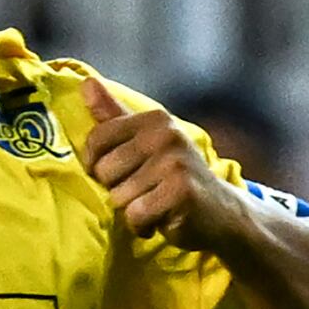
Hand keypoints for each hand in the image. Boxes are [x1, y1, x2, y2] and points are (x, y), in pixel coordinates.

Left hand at [77, 69, 244, 254]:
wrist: (221, 211)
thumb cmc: (174, 176)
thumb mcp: (146, 141)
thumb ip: (114, 115)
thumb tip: (87, 82)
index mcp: (154, 119)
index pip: (97, 139)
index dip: (96, 165)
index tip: (117, 173)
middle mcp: (166, 135)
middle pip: (105, 171)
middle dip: (118, 190)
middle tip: (145, 191)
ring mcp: (175, 162)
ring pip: (119, 197)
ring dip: (132, 210)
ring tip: (155, 205)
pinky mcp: (181, 192)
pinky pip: (136, 216)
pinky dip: (143, 226)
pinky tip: (162, 219)